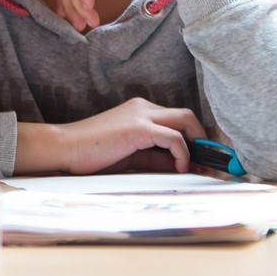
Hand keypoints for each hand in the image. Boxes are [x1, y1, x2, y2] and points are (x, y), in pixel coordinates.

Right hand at [15, 98, 207, 175]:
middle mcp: (144, 108)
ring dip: (199, 144)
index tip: (205, 159)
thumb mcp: (130, 156)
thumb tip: (183, 165)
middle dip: (204, 138)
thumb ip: (155, 157)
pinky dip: (183, 152)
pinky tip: (180, 167)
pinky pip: (174, 137)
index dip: (195, 139)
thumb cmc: (93, 154)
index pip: (178, 120)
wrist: (64, 148)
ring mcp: (141, 115)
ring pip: (185, 121)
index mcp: (140, 111)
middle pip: (187, 116)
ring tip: (201, 166)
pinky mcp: (138, 127)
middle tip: (212, 161)